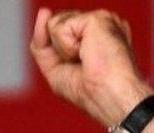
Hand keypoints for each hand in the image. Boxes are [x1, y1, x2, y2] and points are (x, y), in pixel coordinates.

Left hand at [30, 8, 153, 129]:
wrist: (111, 97)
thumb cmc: (92, 91)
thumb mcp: (55, 70)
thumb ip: (42, 43)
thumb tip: (44, 12)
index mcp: (93, 37)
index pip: (57, 31)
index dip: (55, 50)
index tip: (78, 69)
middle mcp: (99, 25)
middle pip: (53, 26)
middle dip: (59, 51)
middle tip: (84, 66)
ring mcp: (100, 19)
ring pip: (54, 24)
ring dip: (64, 50)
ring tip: (87, 59)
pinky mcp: (97, 17)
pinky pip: (59, 27)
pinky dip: (67, 47)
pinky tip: (88, 53)